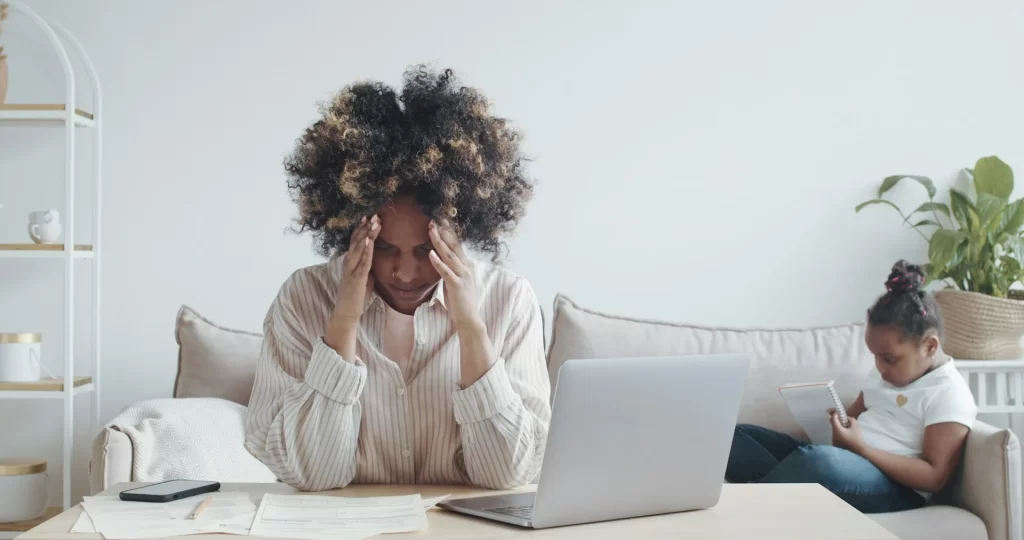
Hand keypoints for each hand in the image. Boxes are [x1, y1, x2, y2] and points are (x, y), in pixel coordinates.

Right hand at [325, 215, 379, 356]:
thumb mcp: (364, 276)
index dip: (362, 228)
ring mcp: (352, 269)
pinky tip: (368, 241)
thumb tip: (373, 257)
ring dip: (366, 234)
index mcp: (351, 261)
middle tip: (374, 213)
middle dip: (365, 227)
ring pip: (359, 248)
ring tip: (373, 221)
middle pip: (357, 240)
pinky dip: (365, 250)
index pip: (356, 241)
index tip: (369, 216)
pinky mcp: (356, 278)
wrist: (346, 312)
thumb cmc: (355, 296)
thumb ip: (367, 265)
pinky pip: (362, 262)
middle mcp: (349, 262)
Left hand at [428, 221, 481, 330]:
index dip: (449, 233)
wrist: (469, 319)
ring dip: (439, 242)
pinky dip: (438, 261)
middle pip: (454, 246)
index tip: (440, 222)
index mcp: (466, 266)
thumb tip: (441, 260)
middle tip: (434, 220)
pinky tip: (431, 253)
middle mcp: (466, 268)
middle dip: (444, 232)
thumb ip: (451, 270)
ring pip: (449, 255)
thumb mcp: (456, 281)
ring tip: (431, 230)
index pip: (457, 245)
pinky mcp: (457, 285)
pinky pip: (446, 271)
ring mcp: (462, 276)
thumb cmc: (461, 301)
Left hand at [829, 409, 865, 453]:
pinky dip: (839, 432)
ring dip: (838, 427)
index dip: (835, 414)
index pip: (833, 419)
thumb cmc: (857, 439)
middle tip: (839, 416)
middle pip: (833, 425)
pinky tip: (845, 433)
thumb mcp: (855, 427)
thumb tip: (847, 418)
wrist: (859, 452)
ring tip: (844, 425)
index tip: (836, 411)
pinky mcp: (836, 445)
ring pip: (834, 430)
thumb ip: (850, 420)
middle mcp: (833, 435)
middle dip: (836, 420)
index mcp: (837, 430)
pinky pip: (836, 436)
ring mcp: (834, 441)